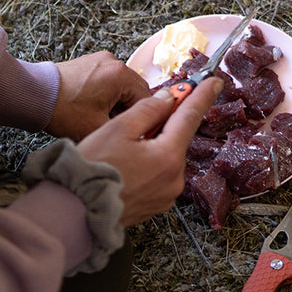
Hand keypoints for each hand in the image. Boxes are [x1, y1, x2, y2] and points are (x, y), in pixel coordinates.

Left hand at [47, 51, 152, 140]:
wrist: (33, 95)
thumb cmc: (62, 110)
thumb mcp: (99, 127)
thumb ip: (126, 128)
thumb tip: (139, 134)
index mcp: (120, 74)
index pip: (148, 99)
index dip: (144, 119)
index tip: (137, 132)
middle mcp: (112, 61)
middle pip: (136, 90)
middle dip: (129, 110)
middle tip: (116, 126)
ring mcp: (100, 60)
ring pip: (122, 87)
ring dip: (118, 103)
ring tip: (101, 118)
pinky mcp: (89, 63)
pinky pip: (108, 80)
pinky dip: (106, 95)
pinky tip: (93, 108)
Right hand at [76, 77, 221, 227]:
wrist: (77, 208)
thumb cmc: (93, 168)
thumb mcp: (118, 128)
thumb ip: (147, 110)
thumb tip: (167, 98)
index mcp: (168, 156)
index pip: (189, 117)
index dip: (201, 96)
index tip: (214, 82)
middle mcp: (174, 178)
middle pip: (176, 139)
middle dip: (163, 124)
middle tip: (141, 116)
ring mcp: (167, 195)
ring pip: (166, 158)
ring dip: (153, 146)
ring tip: (121, 148)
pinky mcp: (157, 205)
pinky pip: (159, 176)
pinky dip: (148, 165)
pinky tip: (125, 165)